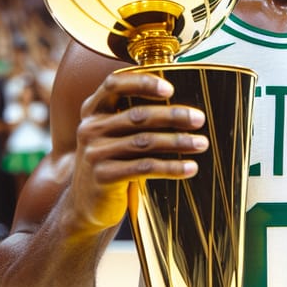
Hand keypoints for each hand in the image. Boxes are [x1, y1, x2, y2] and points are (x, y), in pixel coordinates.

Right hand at [64, 70, 208, 235]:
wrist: (85, 203)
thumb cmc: (112, 160)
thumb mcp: (114, 134)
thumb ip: (134, 116)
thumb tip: (183, 106)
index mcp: (93, 110)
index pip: (114, 85)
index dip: (142, 82)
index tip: (170, 89)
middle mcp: (90, 128)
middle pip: (137, 116)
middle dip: (173, 115)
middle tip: (199, 118)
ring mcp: (94, 153)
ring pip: (144, 142)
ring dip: (178, 141)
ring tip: (201, 143)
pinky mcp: (103, 177)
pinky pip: (144, 167)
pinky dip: (172, 167)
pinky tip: (190, 168)